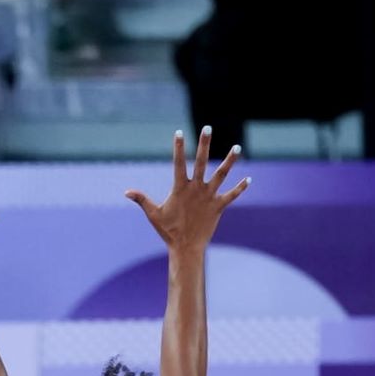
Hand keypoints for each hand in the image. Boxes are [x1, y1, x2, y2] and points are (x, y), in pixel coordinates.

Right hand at [126, 127, 249, 252]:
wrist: (186, 247)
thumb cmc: (168, 231)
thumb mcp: (153, 214)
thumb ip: (142, 200)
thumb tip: (126, 192)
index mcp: (180, 188)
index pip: (178, 163)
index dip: (178, 147)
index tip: (179, 132)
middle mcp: (196, 189)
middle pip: (201, 161)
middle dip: (204, 144)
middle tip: (207, 128)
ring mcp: (209, 196)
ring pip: (221, 174)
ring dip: (230, 160)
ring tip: (238, 147)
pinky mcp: (219, 206)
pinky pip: (232, 195)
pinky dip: (240, 188)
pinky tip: (248, 179)